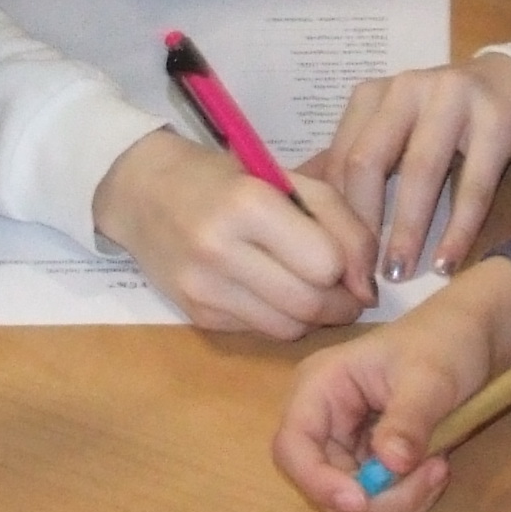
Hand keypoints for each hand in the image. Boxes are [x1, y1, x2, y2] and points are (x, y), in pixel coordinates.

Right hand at [92, 130, 375, 338]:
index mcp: (248, 204)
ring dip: (312, 316)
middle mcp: (220, 250)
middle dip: (340, 302)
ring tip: (311, 289)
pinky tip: (272, 292)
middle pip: (309, 303)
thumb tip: (368, 286)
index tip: (351, 262)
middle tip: (345, 289)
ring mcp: (202, 288)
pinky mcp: (194, 315)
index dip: (348, 266)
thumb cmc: (227, 179)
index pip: (325, 262)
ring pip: (288, 328)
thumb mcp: (290, 180)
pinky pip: (259, 333)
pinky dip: (279, 319)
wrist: (143, 191)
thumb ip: (342, 224)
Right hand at [273, 256, 510, 511]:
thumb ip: (408, 420)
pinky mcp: (373, 460)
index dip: (317, 481)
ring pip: (358, 501)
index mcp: (320, 386)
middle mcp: (325, 419)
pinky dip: (411, 497)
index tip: (360, 501)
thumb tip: (390, 465)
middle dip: (378, 495)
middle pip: (326, 484)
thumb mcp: (430, 378)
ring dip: (401, 498)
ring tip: (440, 465)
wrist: (472, 337)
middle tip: (431, 475)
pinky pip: (381, 499)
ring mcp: (348, 443)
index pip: (292, 445)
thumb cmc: (444, 343)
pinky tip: (437, 467)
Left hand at [310, 54, 510, 281]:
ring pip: (419, 172)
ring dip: (406, 229)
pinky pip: (473, 185)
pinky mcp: (497, 119)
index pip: (341, 158)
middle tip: (361, 272)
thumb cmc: (444, 122)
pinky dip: (458, 230)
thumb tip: (304, 215)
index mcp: (374, 95)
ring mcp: (454, 97)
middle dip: (362, 223)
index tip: (335, 260)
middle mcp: (407, 88)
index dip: (335, 214)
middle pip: (369, 160)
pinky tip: (446, 263)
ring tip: (398, 273)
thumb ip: (355, 164)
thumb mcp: (396, 133)